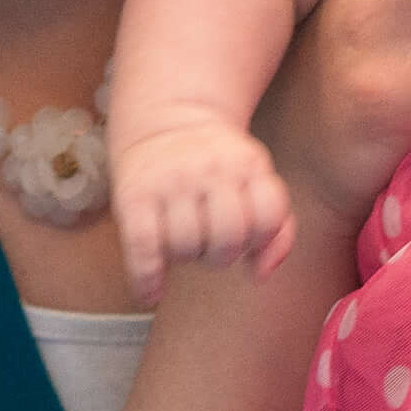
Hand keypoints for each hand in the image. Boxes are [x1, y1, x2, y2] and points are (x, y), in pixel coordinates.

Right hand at [112, 118, 295, 296]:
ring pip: (185, 247)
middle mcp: (210, 168)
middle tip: (209, 241)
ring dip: (186, 257)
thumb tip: (261, 275)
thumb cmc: (218, 166)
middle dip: (222, 254)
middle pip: (228, 239)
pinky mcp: (134, 194)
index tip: (247, 240)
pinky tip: (152, 292)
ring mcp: (171, 180)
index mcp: (248, 163)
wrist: (166, 118)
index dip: (260, 238)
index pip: (268, 217)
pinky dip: (146, 278)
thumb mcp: (256, 181)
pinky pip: (143, 247)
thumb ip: (276, 230)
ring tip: (183, 240)